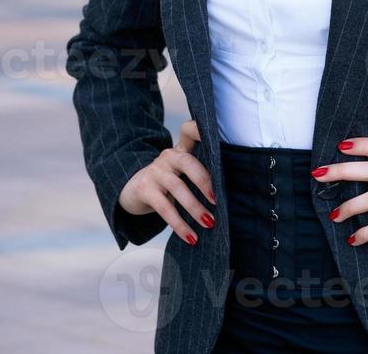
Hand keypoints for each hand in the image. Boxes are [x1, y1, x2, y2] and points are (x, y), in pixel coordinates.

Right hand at [117, 119, 216, 244]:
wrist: (132, 191)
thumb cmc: (170, 183)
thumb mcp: (183, 173)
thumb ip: (202, 174)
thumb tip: (234, 195)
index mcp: (181, 149)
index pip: (190, 131)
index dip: (201, 129)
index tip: (217, 135)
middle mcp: (168, 156)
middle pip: (189, 162)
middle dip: (205, 181)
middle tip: (218, 201)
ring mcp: (155, 171)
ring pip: (177, 187)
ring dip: (195, 208)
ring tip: (209, 224)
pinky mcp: (145, 189)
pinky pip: (164, 208)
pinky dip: (179, 225)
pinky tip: (191, 238)